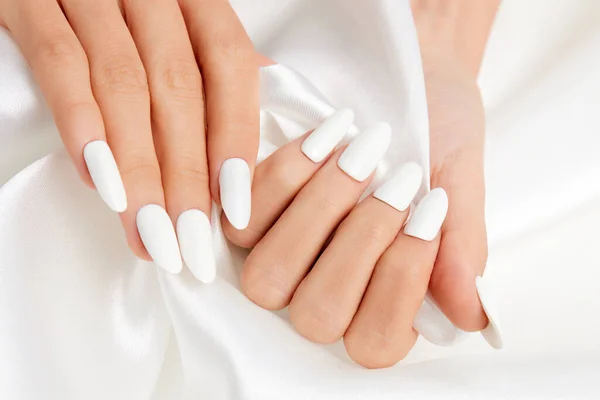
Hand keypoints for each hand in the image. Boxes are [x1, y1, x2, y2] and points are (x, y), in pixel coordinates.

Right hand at [0, 0, 258, 280]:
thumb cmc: (117, 6)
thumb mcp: (172, 23)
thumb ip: (210, 65)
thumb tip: (255, 121)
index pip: (231, 64)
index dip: (236, 136)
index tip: (235, 206)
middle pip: (178, 90)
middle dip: (186, 176)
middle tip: (188, 241)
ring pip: (125, 86)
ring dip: (139, 169)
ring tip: (146, 230)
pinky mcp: (31, 2)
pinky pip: (59, 63)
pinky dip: (81, 124)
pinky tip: (98, 179)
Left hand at [221, 51, 494, 367]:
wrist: (408, 78)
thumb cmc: (438, 135)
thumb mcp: (459, 183)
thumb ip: (461, 249)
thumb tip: (472, 318)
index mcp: (382, 300)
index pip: (376, 340)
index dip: (400, 281)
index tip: (429, 207)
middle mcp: (326, 291)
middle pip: (318, 316)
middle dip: (360, 242)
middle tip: (399, 176)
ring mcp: (282, 258)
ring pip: (270, 276)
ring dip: (319, 212)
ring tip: (362, 150)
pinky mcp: (249, 217)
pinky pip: (243, 222)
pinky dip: (285, 178)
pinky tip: (324, 137)